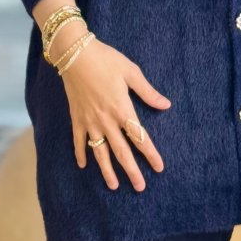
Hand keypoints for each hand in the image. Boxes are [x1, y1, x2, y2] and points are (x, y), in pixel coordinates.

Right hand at [58, 36, 169, 191]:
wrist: (75, 54)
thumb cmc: (106, 60)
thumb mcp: (131, 72)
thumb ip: (148, 92)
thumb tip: (166, 105)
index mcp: (122, 109)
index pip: (139, 137)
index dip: (150, 154)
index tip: (159, 168)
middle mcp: (106, 120)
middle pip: (121, 151)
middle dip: (131, 171)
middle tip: (140, 187)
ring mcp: (90, 121)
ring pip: (100, 151)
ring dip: (107, 170)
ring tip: (113, 186)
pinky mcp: (76, 118)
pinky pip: (78, 140)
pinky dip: (80, 153)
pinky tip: (84, 166)